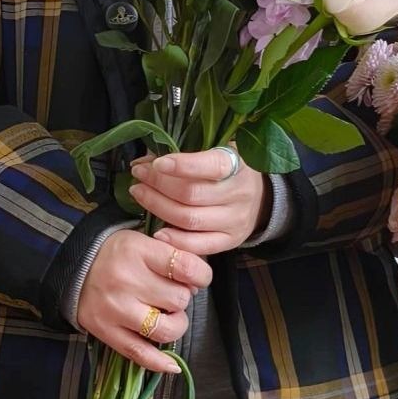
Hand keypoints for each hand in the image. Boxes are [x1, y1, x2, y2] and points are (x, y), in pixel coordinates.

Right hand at [74, 230, 213, 374]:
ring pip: (165, 329)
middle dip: (182, 299)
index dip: (201, 276)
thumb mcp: (141, 241)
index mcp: (138, 251)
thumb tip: (196, 284)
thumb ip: (171, 255)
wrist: (72, 268)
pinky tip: (172, 365)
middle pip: (178, 299)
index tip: (197, 278)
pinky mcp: (106, 332)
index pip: (186, 267)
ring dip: (175, 325)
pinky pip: (139, 353)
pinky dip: (159, 362)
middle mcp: (126, 280)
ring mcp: (116, 309)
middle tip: (171, 294)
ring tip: (168, 317)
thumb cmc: (115, 254)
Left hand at [129, 148, 265, 255]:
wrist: (259, 198)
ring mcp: (235, 220)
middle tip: (138, 175)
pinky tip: (156, 231)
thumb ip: (185, 154)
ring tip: (140, 194)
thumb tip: (143, 162)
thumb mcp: (215, 153)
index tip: (157, 163)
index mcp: (238, 165)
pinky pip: (198, 245)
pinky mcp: (230, 241)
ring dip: (158, 207)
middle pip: (192, 194)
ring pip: (190, 219)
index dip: (182, 165)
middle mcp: (239, 194)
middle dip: (158, 184)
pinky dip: (174, 240)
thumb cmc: (228, 171)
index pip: (211, 166)